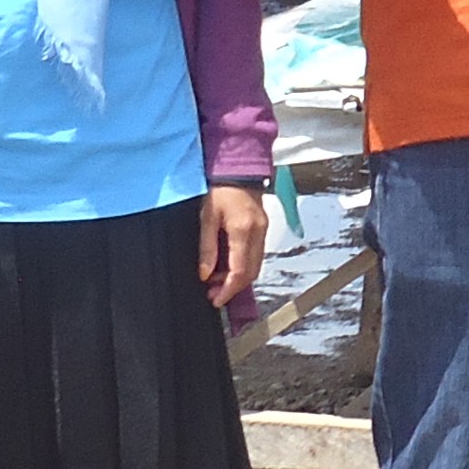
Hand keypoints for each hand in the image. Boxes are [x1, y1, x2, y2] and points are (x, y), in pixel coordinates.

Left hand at [200, 183, 267, 308]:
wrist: (239, 169)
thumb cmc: (220, 189)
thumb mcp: (207, 218)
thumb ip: (207, 248)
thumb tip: (205, 273)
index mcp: (242, 231)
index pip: (239, 271)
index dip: (228, 290)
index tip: (216, 300)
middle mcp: (258, 233)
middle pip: (250, 273)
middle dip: (233, 288)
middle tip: (213, 293)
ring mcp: (263, 231)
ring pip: (255, 266)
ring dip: (238, 278)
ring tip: (216, 280)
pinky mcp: (263, 229)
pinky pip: (256, 255)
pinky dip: (243, 265)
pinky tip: (227, 265)